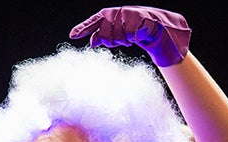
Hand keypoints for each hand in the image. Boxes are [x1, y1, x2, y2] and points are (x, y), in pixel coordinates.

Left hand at [69, 6, 190, 66]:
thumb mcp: (117, 34)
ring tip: (131, 37)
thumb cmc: (133, 29)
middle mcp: (115, 13)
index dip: (82, 29)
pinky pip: (129, 35)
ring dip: (124, 40)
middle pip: (104, 35)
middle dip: (112, 41)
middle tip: (121, 41)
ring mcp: (125, 14)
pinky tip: (136, 36)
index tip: (72, 36)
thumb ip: (103, 36)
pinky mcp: (136, 17)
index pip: (93, 22)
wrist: (155, 27)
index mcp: (108, 15)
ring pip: (117, 36)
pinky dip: (132, 38)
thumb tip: (91, 42)